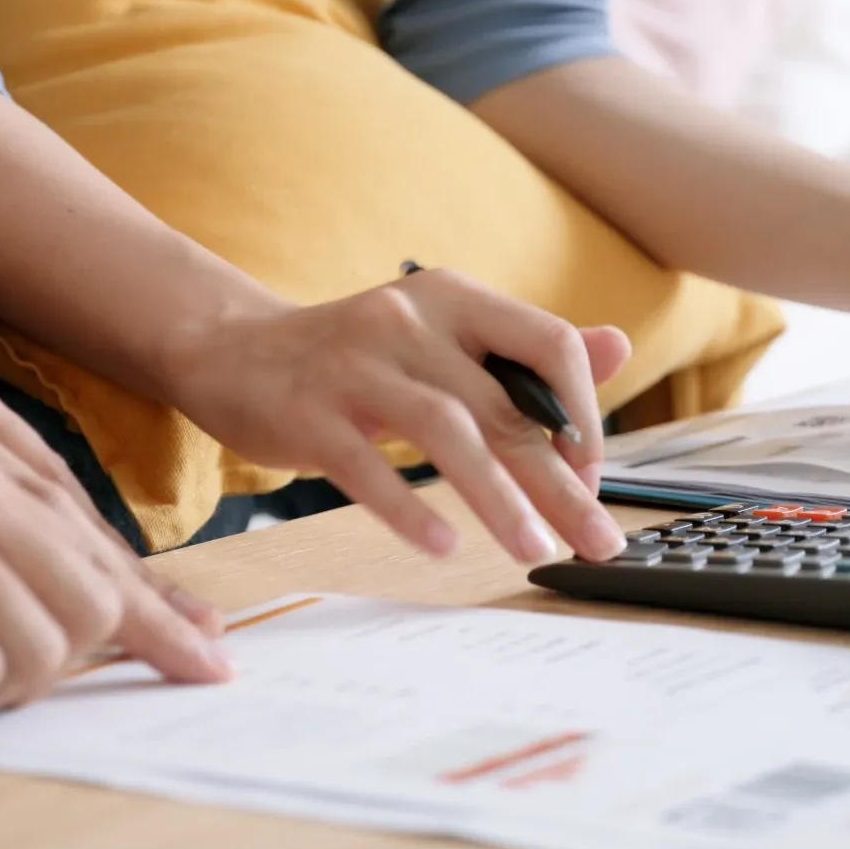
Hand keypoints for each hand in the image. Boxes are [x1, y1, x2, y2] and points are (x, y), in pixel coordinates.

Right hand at [159, 267, 631, 563]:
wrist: (231, 350)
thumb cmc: (355, 356)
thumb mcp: (443, 336)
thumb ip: (524, 350)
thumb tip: (618, 346)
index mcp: (454, 298)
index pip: (548, 344)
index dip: (583, 413)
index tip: (590, 474)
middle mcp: (409, 317)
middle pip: (504, 406)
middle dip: (561, 482)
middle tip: (598, 541)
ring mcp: (354, 362)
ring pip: (445, 431)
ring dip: (498, 498)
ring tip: (535, 550)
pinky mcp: (305, 411)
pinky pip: (364, 465)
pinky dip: (407, 508)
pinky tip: (443, 546)